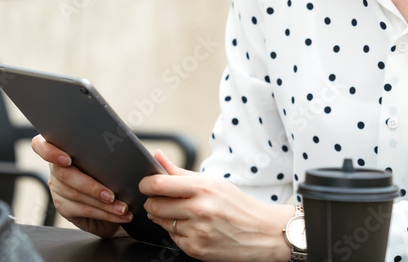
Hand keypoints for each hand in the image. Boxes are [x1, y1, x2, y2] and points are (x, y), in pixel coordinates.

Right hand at [31, 135, 130, 237]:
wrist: (111, 195)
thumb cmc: (110, 169)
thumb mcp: (106, 156)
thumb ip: (102, 149)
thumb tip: (117, 148)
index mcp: (61, 147)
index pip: (41, 145)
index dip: (50, 152)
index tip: (67, 160)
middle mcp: (55, 169)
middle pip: (65, 175)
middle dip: (91, 186)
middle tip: (112, 195)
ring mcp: (57, 188)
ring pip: (76, 195)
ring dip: (104, 204)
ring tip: (122, 208)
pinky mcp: (63, 206)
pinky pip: (83, 210)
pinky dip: (105, 213)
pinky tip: (119, 215)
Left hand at [140, 151, 293, 261]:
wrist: (261, 233)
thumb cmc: (237, 205)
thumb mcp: (212, 182)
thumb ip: (180, 172)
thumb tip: (158, 157)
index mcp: (202, 188)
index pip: (158, 184)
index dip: (146, 184)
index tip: (146, 184)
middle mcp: (199, 210)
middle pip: (154, 205)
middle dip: (154, 202)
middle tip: (163, 200)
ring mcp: (197, 232)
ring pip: (162, 223)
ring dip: (166, 218)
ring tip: (185, 213)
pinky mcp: (196, 249)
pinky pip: (173, 239)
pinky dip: (178, 233)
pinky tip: (193, 227)